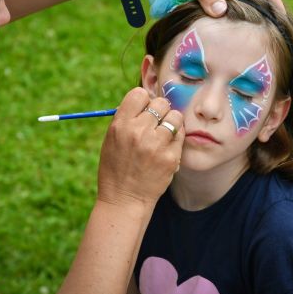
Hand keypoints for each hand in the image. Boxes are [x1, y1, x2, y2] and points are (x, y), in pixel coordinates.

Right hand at [97, 87, 183, 206]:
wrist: (124, 199)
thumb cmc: (116, 167)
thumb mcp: (112, 139)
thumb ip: (127, 119)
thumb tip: (148, 100)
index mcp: (120, 125)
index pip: (139, 94)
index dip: (144, 101)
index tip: (144, 110)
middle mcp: (138, 131)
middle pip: (160, 103)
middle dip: (160, 111)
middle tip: (156, 123)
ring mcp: (156, 145)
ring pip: (175, 117)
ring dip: (172, 122)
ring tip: (164, 134)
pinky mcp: (171, 157)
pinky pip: (181, 135)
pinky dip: (176, 138)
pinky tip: (167, 147)